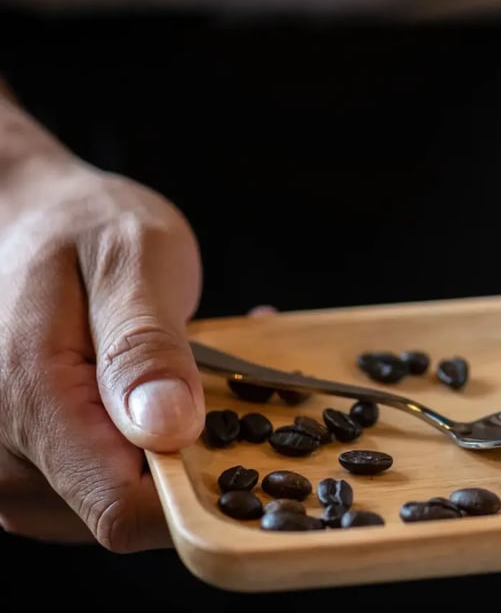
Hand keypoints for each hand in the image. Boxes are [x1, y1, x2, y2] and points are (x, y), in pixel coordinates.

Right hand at [0, 162, 204, 549]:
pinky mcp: (38, 469)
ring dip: (178, 447)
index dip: (195, 494)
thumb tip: (168, 430)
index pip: (122, 510)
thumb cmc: (82, 228)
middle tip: (220, 372)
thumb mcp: (132, 260)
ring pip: (127, 503)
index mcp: (31, 404)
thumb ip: (146, 346)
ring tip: (195, 367)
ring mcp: (17, 470)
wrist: (31, 220)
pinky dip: (152, 444)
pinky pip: (109, 482)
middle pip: (132, 512)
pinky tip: (171, 387)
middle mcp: (9, 458)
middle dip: (195, 455)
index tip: (245, 439)